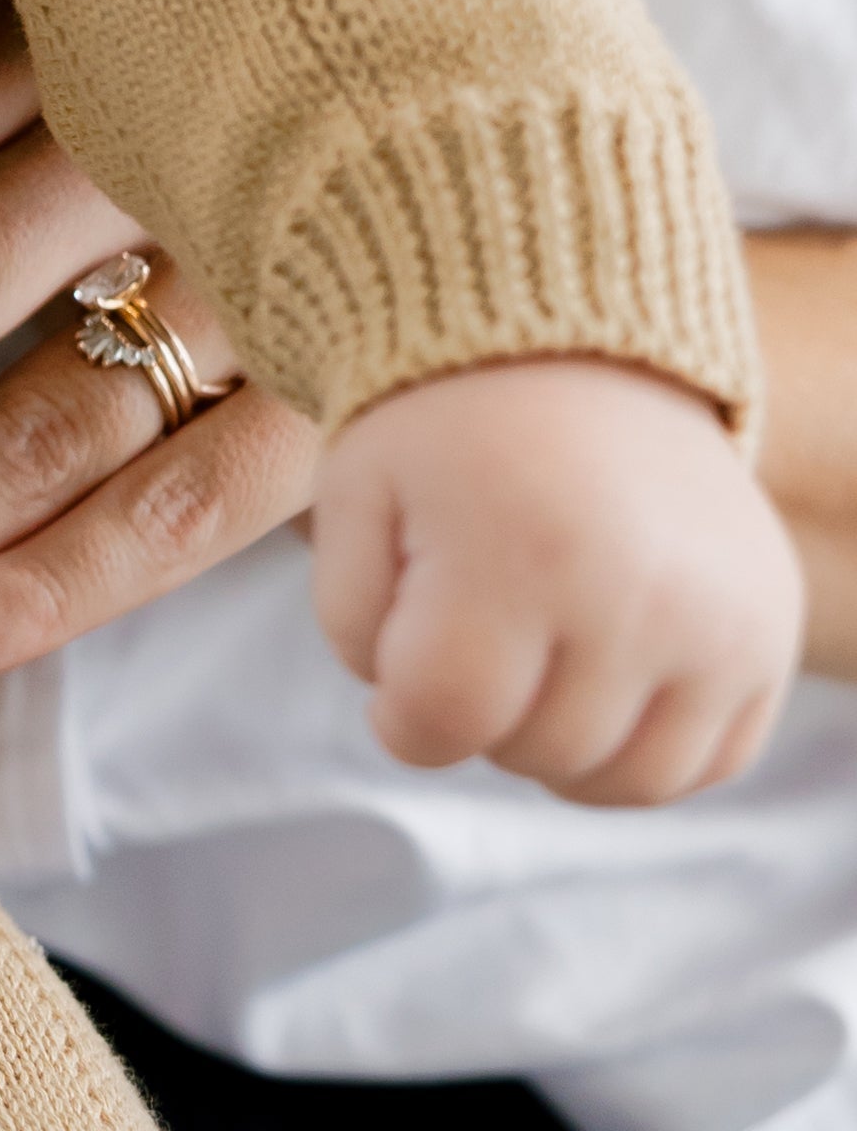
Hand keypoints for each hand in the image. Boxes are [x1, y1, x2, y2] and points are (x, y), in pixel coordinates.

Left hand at [310, 362, 801, 805]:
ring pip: (628, 780)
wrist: (578, 350)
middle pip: (534, 752)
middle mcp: (640, 592)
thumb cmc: (448, 433)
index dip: (400, 710)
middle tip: (479, 623)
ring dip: (563, 745)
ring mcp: (722, 619)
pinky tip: (604, 676)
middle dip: (482, 713)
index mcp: (522, 551)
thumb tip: (424, 725)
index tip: (402, 653)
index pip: (441, 720)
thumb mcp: (358, 502)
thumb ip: (359, 633)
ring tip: (538, 659)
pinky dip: (646, 744)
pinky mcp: (771, 632)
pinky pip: (710, 761)